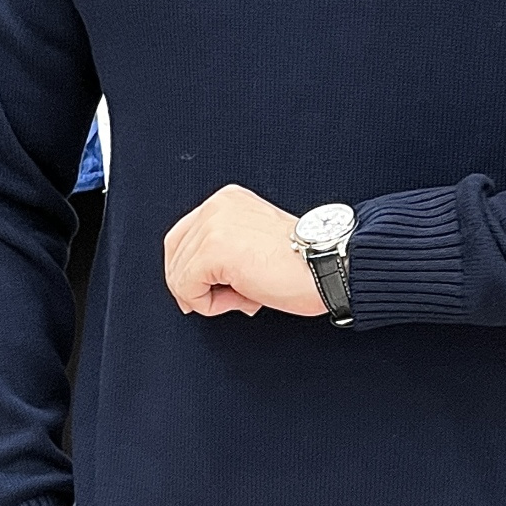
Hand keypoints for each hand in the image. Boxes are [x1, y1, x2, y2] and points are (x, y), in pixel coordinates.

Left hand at [164, 184, 325, 318]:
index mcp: (227, 200)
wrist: (330, 265)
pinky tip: (244, 299)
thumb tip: (193, 283)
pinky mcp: (212, 251)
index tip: (202, 294)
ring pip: (179, 276)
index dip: (187, 271)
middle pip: (175, 255)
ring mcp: (212, 226)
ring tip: (247, 297)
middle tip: (224, 302)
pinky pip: (187, 289)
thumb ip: (226, 250)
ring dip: (210, 298)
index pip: (183, 236)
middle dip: (194, 287)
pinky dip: (211, 305)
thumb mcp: (256, 243)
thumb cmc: (305, 263)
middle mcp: (216, 206)